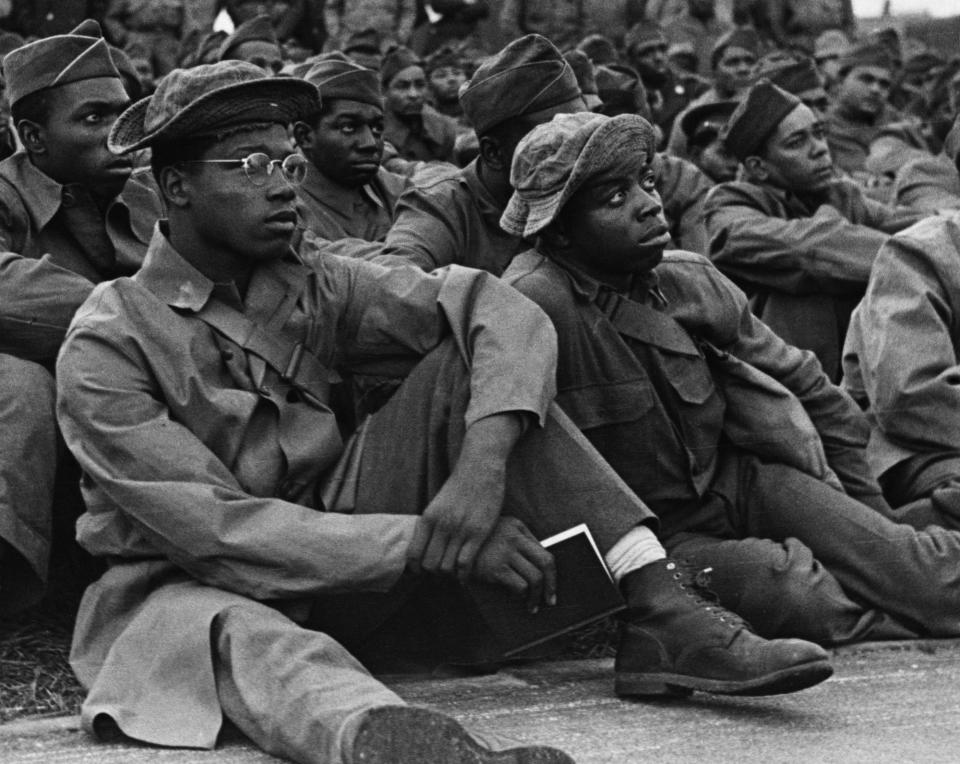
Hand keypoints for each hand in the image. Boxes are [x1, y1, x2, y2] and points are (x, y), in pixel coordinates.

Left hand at [408, 458, 504, 578]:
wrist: (480, 468)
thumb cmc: (460, 486)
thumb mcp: (438, 504)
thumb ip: (431, 524)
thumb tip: (426, 546)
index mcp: (428, 518)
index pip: (413, 554)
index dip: (416, 568)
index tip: (422, 571)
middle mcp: (441, 525)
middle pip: (429, 564)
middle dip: (434, 573)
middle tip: (441, 573)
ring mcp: (460, 530)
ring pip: (447, 567)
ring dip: (450, 574)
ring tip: (454, 573)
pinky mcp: (478, 533)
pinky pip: (465, 563)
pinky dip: (464, 575)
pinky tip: (466, 575)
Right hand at [473, 517, 556, 612]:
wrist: (444, 544)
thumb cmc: (472, 542)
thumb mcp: (496, 531)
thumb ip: (517, 542)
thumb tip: (538, 569)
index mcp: (517, 526)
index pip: (544, 551)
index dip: (552, 573)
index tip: (552, 586)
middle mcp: (515, 537)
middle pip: (546, 563)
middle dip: (551, 586)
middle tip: (550, 601)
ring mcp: (505, 552)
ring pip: (535, 578)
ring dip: (537, 596)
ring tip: (532, 606)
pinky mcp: (494, 567)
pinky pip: (519, 585)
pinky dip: (521, 595)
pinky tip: (517, 599)